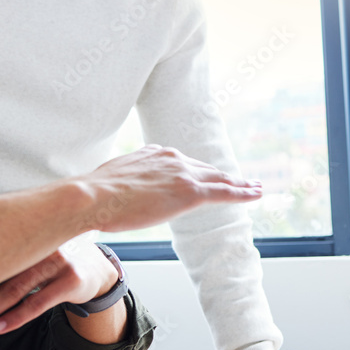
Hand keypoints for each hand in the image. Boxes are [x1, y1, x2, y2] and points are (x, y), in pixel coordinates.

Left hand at [0, 238, 116, 335]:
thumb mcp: (29, 251)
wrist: (95, 268)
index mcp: (23, 233)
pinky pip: (38, 301)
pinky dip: (16, 316)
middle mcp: (39, 243)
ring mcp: (57, 260)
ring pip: (15, 289)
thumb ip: (4, 255)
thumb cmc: (51, 262)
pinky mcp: (71, 280)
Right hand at [78, 145, 261, 232]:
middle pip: (205, 167)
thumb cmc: (94, 194)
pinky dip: (243, 192)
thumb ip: (125, 178)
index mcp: (153, 153)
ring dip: (239, 183)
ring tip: (255, 187)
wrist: (93, 196)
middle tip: (240, 179)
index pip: (180, 162)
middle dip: (223, 174)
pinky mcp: (190, 192)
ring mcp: (182, 174)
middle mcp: (171, 158)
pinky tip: (256, 194)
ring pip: (219, 178)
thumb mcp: (111, 178)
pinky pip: (224, 192)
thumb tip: (123, 188)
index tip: (202, 174)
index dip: (194, 170)